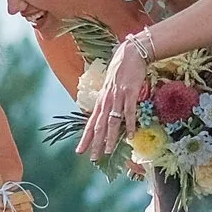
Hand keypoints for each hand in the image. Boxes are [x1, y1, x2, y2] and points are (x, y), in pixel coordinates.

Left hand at [78, 35, 153, 158]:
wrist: (131, 54)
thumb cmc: (122, 70)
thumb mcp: (111, 87)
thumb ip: (109, 101)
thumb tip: (109, 115)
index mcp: (101, 100)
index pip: (91, 123)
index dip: (85, 137)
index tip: (80, 151)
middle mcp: (106, 100)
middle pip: (99, 125)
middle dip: (95, 142)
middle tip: (93, 158)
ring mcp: (117, 97)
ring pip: (112, 121)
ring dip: (111, 137)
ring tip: (108, 151)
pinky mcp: (130, 92)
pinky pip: (129, 111)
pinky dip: (129, 124)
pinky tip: (131, 135)